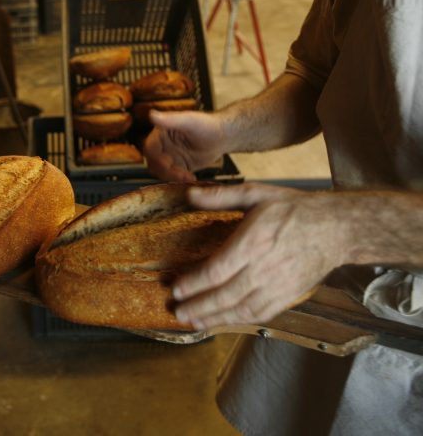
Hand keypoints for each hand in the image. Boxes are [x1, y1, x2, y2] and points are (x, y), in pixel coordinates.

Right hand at [142, 110, 226, 181]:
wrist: (224, 136)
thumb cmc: (207, 124)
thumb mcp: (189, 121)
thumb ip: (170, 119)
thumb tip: (152, 114)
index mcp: (161, 133)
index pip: (149, 148)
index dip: (156, 157)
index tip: (168, 162)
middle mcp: (163, 145)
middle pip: (153, 163)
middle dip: (165, 170)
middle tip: (180, 173)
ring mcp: (171, 157)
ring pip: (162, 172)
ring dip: (172, 177)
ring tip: (187, 176)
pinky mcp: (179, 166)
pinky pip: (173, 177)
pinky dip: (179, 180)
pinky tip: (191, 178)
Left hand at [172, 183, 345, 328]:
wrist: (338, 228)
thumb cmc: (295, 209)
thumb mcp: (258, 193)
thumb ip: (221, 196)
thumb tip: (189, 194)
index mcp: (255, 240)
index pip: (218, 269)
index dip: (195, 283)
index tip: (176, 288)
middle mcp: (266, 267)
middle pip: (226, 294)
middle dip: (199, 306)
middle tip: (177, 311)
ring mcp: (279, 284)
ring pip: (242, 309)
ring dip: (215, 318)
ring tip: (194, 321)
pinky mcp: (290, 295)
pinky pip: (261, 313)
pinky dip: (240, 321)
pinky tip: (223, 321)